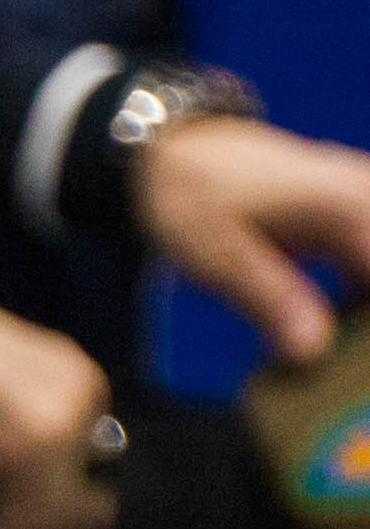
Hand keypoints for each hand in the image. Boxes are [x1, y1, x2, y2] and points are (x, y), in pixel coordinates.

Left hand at [136, 113, 369, 374]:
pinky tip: (330, 341)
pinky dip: (356, 305)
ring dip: (362, 323)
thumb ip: (272, 300)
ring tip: (339, 368)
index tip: (356, 370)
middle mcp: (368, 201)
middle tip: (345, 375)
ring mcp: (363, 208)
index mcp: (352, 206)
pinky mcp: (350, 221)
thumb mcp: (223, 256)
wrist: (177, 152)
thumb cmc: (194, 196)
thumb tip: (313, 353)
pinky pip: (367, 269)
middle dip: (366, 332)